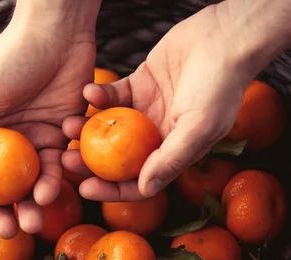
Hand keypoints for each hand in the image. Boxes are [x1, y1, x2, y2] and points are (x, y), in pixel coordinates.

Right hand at [0, 1, 98, 237]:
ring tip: (33, 221)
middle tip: (9, 231)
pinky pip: (55, 167)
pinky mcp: (60, 137)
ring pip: (28, 183)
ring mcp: (32, 140)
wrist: (58, 33)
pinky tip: (51, 191)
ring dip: (30, 205)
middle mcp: (3, 140)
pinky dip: (53, 181)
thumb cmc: (11, 54)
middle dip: (1, 211)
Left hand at [62, 4, 251, 201]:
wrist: (225, 38)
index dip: (112, 190)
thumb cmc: (220, 85)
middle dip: (90, 163)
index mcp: (173, 153)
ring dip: (88, 129)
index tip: (84, 189)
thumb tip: (145, 190)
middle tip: (65, 159)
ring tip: (68, 125)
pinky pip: (112, 97)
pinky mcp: (139, 85)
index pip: (139, 183)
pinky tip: (88, 91)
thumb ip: (172, 158)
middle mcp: (157, 137)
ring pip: (109, 129)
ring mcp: (146, 112)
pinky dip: (99, 96)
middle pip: (117, 158)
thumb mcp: (199, 127)